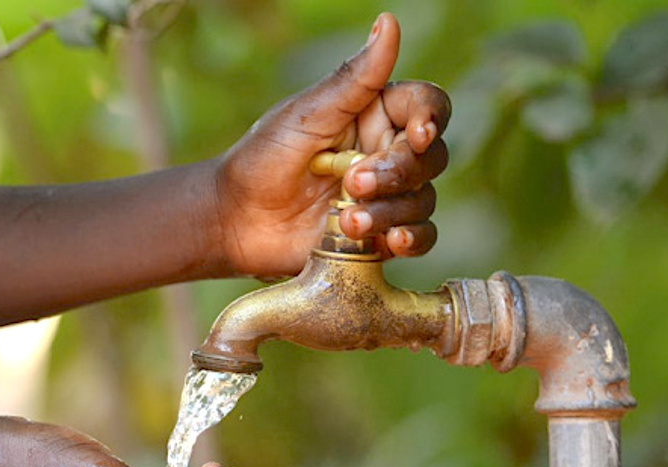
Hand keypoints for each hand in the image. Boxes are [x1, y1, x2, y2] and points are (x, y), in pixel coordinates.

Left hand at [214, 12, 450, 277]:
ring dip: (392, 210)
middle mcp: (386, 153)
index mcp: (375, 114)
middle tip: (354, 184)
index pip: (427, 105)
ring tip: (350, 222)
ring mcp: (386, 197)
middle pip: (430, 157)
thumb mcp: (307, 115)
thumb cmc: (263, 158)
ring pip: (423, 200)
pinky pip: (419, 238)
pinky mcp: (379, 236)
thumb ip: (354, 78)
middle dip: (398, 172)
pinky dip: (412, 239)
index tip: (418, 135)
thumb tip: (389, 22)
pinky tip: (390, 241)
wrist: (235, 219)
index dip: (432, 117)